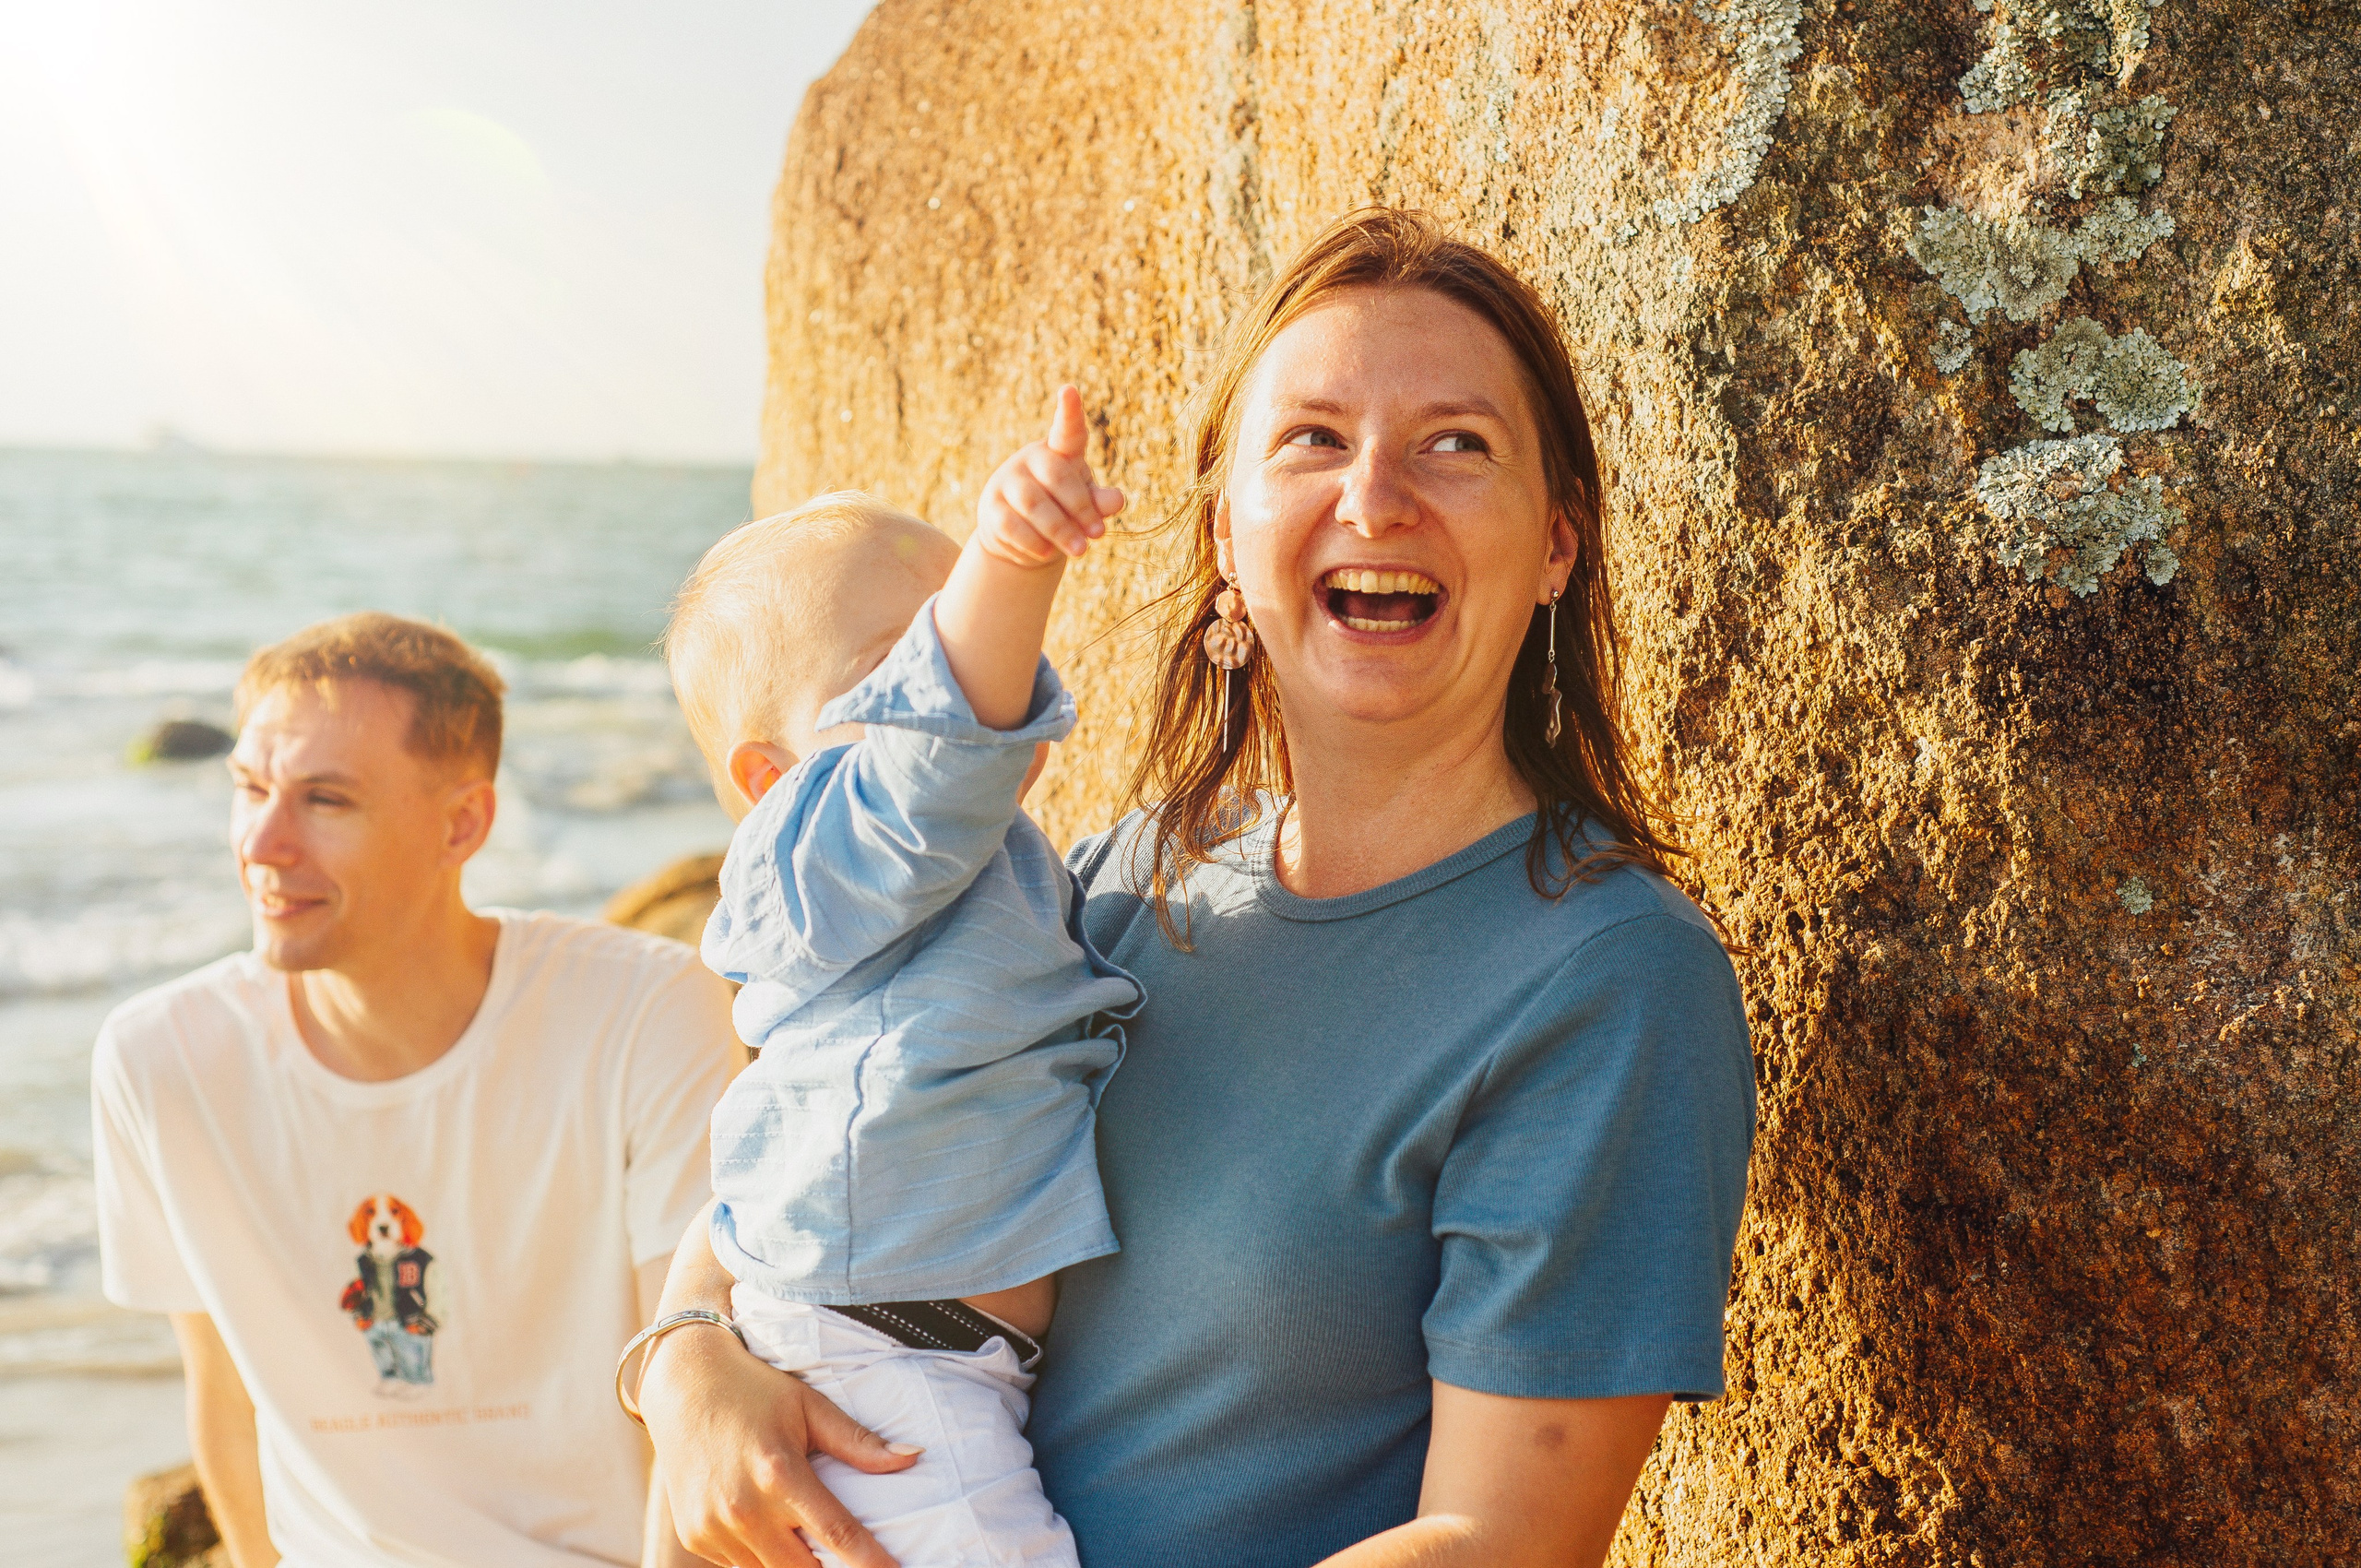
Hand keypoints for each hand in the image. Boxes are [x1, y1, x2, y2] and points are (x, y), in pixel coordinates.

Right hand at [638, 1323, 919, 1567]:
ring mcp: (714, 1528)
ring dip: (796, 1565)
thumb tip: (913, 1458)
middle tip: (852, 1559)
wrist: (682, 1384)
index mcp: (779, 1473)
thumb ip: (859, 1442)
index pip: (837, 1534)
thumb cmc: (755, 1390)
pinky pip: (740, 1565)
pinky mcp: (694, 1536)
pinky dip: (762, 1558)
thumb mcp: (810, 1406)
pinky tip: (773, 1534)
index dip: (872, 1562)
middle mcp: (743, 1508)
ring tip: (812, 1545)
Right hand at [974, 385, 1124, 564]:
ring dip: (1060, 529)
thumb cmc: (1062, 510)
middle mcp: (1031, 459)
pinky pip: (1012, 525)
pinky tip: (1049, 554)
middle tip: (1098, 534)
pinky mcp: (992, 508)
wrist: (1021, 539)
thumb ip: (1099, 501)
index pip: (1067, 430)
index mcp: (1060, 452)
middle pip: (1056, 476)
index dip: (1069, 411)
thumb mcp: (1086, 505)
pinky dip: (1034, 542)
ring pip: (1034, 503)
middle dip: (1080, 507)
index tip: (1069, 391)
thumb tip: (1116, 500)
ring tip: (1081, 551)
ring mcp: (1008, 482)